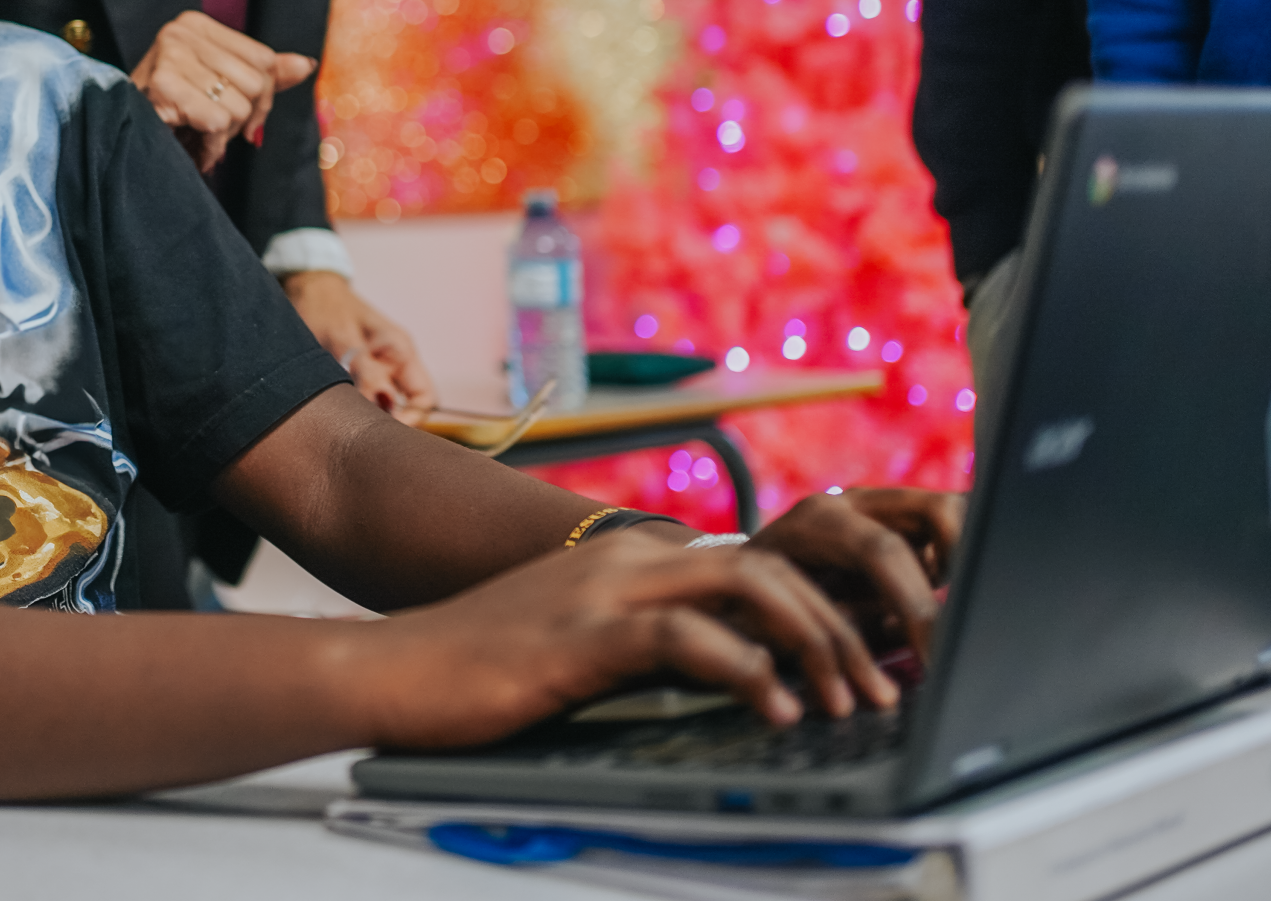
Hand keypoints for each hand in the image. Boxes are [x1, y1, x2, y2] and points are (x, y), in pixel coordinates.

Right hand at [131, 11, 312, 172]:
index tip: (239, 117)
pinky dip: (210, 145)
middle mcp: (181, 31)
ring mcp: (170, 55)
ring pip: (240, 105)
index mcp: (196, 24)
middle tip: (213, 129)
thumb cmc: (171, 114)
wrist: (119, 139)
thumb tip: (306, 65)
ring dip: (223, 134)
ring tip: (196, 134)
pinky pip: (218, 121)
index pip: (265, 61)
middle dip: (242, 119)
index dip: (262, 98)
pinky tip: (189, 142)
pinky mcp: (162, 85)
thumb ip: (263, 75)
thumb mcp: (220, 87)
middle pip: (257, 83)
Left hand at [283, 271, 438, 424]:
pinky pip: (365, 397)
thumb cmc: (325, 307)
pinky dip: (356, 407)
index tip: (385, 431)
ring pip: (384, 405)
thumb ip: (365, 369)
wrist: (305, 287)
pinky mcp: (358, 372)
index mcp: (399, 351)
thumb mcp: (343, 337)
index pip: (424, 398)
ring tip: (347, 421)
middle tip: (361, 431)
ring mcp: (377, 367)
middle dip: (389, 423)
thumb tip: (385, 402)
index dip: (412, 420)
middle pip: (407, 406)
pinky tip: (339, 411)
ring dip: (370, 415)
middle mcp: (394, 362)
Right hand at [358, 527, 898, 750]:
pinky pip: (687, 639)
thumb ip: (643, 647)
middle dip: (839, 623)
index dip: (819, 606)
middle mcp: (625, 559)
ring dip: (814, 640)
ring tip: (846, 700)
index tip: (861, 661)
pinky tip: (775, 710)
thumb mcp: (578, 647)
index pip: (752, 560)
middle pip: (769, 564)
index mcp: (627, 559)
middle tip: (878, 685)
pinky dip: (746, 672)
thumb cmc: (476, 672)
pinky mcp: (582, 634)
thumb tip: (725, 680)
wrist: (392, 670)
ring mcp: (603, 590)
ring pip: (747, 584)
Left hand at [747, 487, 965, 663]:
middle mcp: (853, 502)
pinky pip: (949, 529)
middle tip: (968, 628)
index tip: (936, 656)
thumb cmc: (753, 605)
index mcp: (817, 521)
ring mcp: (880, 504)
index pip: (883, 551)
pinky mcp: (901, 518)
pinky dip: (957, 562)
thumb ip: (835, 640)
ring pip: (951, 512)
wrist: (736, 573)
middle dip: (964, 570)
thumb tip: (882, 681)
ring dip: (965, 560)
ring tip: (957, 609)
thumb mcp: (782, 623)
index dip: (917, 606)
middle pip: (937, 511)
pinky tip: (946, 599)